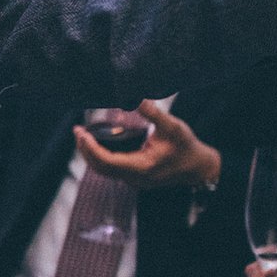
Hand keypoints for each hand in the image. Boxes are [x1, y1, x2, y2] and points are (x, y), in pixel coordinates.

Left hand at [75, 101, 221, 190]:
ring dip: (91, 155)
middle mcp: (135, 178)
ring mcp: (134, 180)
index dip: (90, 148)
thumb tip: (134, 96)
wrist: (198, 168)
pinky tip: (97, 144)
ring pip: (104, 171)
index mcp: (142, 167)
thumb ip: (153, 113)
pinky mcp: (135, 178)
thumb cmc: (187, 147)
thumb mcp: (173, 126)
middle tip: (77, 131)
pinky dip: (100, 158)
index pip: (106, 161)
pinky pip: (111, 170)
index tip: (80, 132)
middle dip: (85, 150)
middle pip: (100, 168)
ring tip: (83, 136)